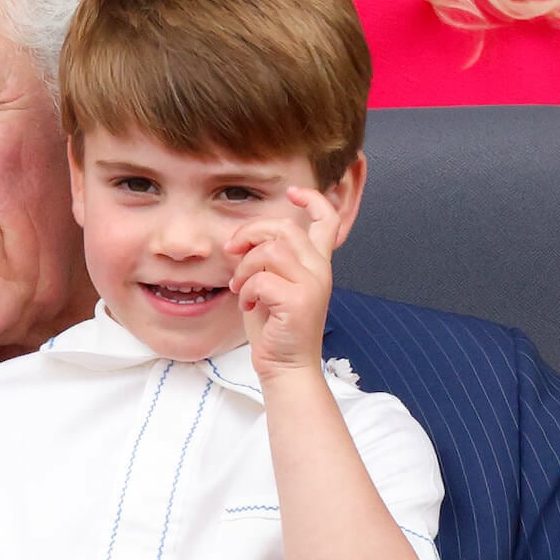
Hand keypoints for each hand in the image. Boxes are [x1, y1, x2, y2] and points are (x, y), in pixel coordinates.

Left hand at [226, 186, 338, 379]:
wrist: (285, 366)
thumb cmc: (274, 327)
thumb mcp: (270, 284)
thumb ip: (266, 259)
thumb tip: (241, 239)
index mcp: (316, 263)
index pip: (327, 220)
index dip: (311, 199)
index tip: (292, 192)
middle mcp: (320, 270)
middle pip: (285, 228)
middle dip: (250, 233)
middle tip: (232, 251)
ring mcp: (313, 285)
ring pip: (271, 250)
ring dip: (245, 267)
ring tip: (242, 288)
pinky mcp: (299, 301)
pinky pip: (262, 279)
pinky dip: (248, 290)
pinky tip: (250, 305)